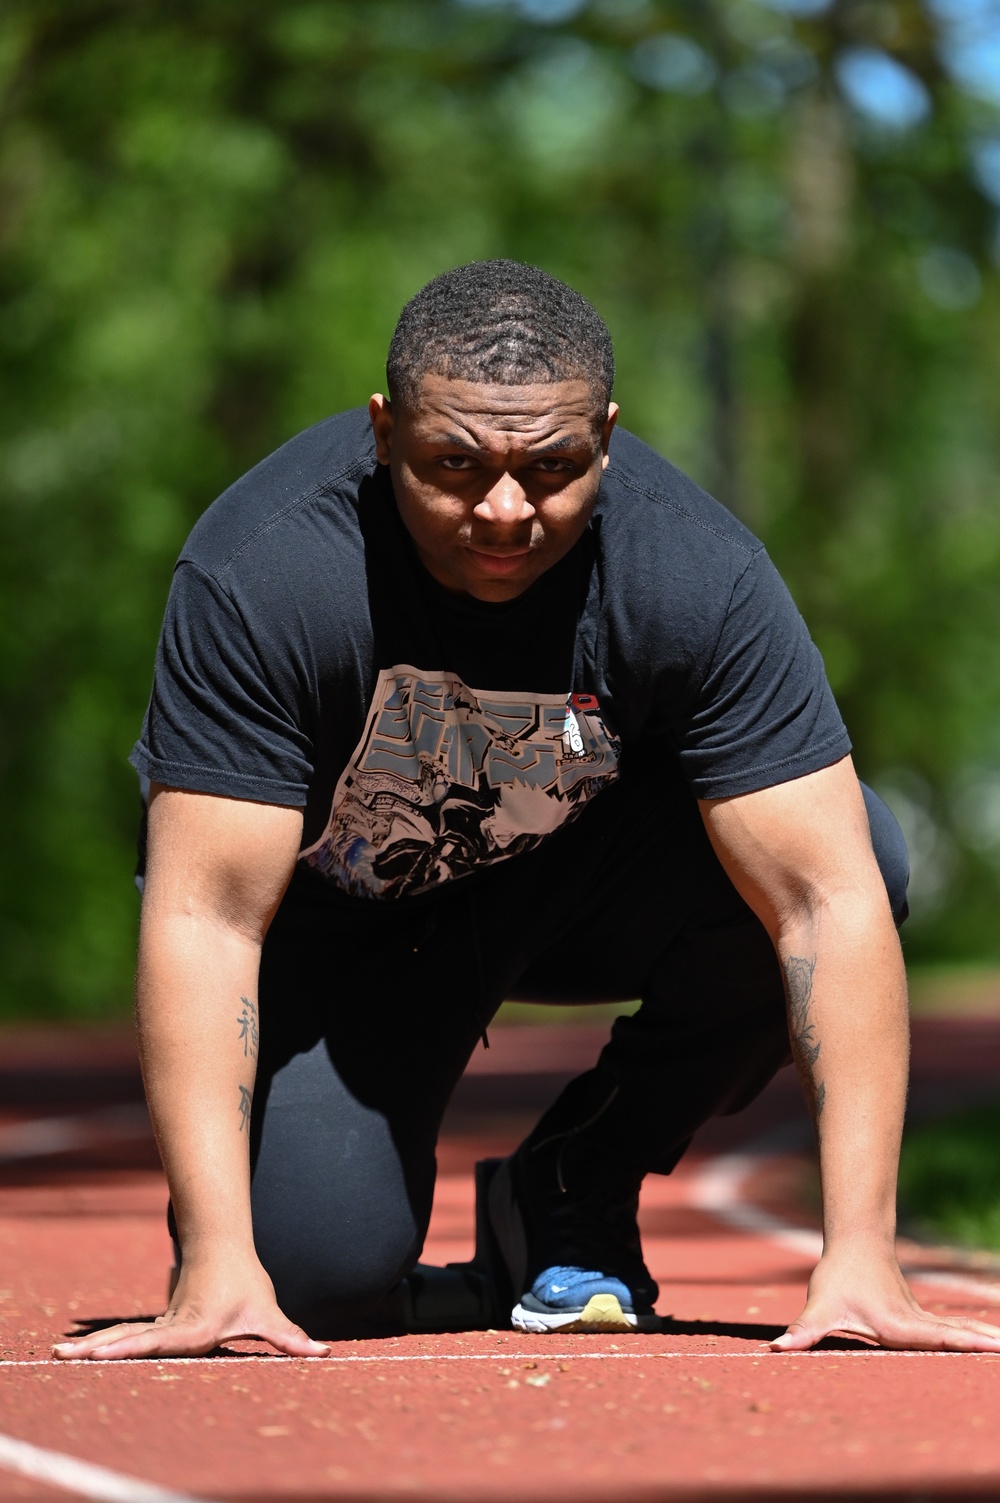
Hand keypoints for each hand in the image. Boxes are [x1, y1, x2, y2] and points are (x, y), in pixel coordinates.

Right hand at [51, 1256, 330, 1361]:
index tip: (105, 1355)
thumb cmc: (245, 1283)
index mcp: (193, 1327)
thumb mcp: (267, 1312)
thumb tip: (321, 1353)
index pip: (159, 1342)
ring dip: (93, 1346)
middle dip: (99, 1351)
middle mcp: (171, 1326)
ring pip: (122, 1336)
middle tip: (65, 1359)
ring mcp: (160, 1324)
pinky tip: (77, 1352)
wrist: (222, 1246)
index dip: (132, 1350)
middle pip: (130, 1340)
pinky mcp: (157, 1325)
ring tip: (58, 1356)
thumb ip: (289, 1337)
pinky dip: (102, 1344)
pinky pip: (125, 1336)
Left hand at [771, 1244, 999, 1352]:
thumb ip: (802, 1331)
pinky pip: (951, 1327)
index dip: (960, 1343)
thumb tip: (776, 1348)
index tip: (989, 1346)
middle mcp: (912, 1321)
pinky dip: (971, 1333)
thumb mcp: (819, 1305)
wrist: (854, 1242)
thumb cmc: (838, 1275)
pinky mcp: (918, 1315)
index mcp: (895, 1324)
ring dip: (981, 1337)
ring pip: (955, 1328)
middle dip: (980, 1343)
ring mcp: (918, 1317)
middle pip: (953, 1334)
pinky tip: (989, 1339)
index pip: (933, 1338)